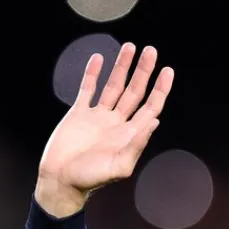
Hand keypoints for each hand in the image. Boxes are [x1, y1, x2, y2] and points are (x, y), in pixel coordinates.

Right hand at [34, 42, 173, 217]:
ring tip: (130, 47)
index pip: (150, 107)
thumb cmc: (90, 179)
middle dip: (143, 71)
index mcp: (129, 135)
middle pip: (135, 92)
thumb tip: (154, 121)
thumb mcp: (119, 167)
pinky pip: (87, 89)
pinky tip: (99, 58)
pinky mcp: (79, 114)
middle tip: (151, 50)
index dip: (160, 89)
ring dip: (122, 67)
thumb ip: (136, 144)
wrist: (60, 181)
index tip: (168, 70)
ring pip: (113, 86)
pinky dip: (92, 74)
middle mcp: (117, 123)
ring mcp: (98, 117)